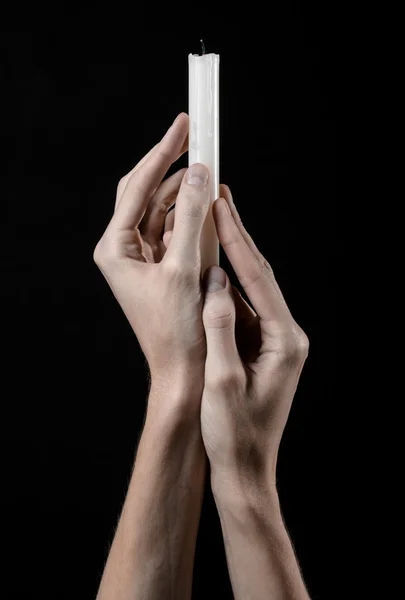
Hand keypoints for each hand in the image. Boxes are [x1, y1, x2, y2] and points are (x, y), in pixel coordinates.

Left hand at [93, 113, 211, 416]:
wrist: (183, 370)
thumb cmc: (177, 330)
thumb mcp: (184, 269)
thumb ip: (191, 218)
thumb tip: (201, 174)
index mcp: (115, 248)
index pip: (137, 187)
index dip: (162, 153)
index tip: (182, 124)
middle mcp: (123, 250)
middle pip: (145, 192)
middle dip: (172, 166)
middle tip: (197, 137)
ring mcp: (141, 258)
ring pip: (161, 209)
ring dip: (185, 190)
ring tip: (209, 171)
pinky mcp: (159, 267)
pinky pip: (173, 230)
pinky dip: (189, 215)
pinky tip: (206, 203)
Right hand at [197, 185, 308, 491]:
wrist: (246, 472)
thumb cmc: (234, 434)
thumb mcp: (222, 382)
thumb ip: (221, 328)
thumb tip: (215, 281)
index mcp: (286, 341)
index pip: (259, 279)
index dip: (237, 240)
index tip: (220, 205)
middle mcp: (287, 336)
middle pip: (260, 277)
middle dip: (238, 237)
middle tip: (219, 197)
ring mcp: (275, 343)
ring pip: (251, 292)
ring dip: (231, 260)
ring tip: (212, 224)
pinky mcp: (262, 351)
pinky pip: (243, 312)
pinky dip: (226, 290)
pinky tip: (211, 271)